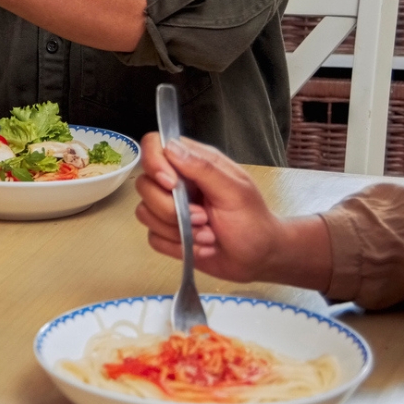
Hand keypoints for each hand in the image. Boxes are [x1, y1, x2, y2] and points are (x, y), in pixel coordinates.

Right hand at [133, 133, 309, 284]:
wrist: (258, 258)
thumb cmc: (252, 220)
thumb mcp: (234, 191)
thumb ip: (203, 168)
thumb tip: (170, 148)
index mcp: (194, 164)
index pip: (155, 145)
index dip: (154, 163)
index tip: (171, 184)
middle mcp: (177, 183)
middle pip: (144, 184)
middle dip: (170, 208)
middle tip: (202, 217)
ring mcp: (169, 209)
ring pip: (145, 212)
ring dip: (178, 231)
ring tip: (207, 235)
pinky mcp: (167, 233)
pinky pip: (153, 237)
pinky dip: (177, 247)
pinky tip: (201, 247)